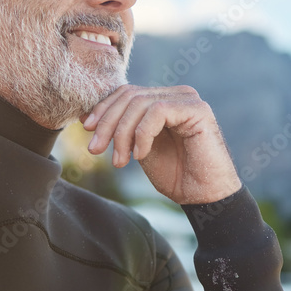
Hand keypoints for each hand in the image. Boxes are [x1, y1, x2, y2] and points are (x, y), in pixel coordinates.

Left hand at [81, 84, 241, 204]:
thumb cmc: (176, 175)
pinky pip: (158, 112)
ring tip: (120, 161)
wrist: (204, 197)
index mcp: (164, 100)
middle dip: (107, 123)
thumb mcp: (139, 148)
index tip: (87, 130)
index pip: (126, 92)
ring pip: (140, 103)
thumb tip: (87, 116)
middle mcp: (177, 95)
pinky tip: (140, 155)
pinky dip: (142, 134)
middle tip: (95, 150)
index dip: (103, 109)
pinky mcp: (197, 110)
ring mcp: (188, 99)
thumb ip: (122, 130)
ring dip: (123, 134)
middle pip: (130, 95)